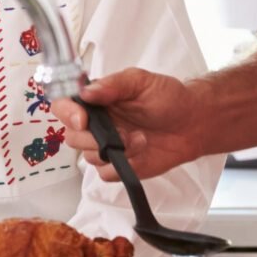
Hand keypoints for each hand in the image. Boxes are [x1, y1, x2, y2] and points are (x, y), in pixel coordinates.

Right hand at [57, 67, 204, 180]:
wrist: (192, 123)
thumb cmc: (168, 98)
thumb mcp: (141, 81)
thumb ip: (113, 85)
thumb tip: (86, 92)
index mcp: (96, 100)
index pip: (64, 106)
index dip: (67, 114)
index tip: (83, 119)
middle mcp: (96, 124)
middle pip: (72, 137)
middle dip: (92, 138)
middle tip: (120, 133)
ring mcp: (106, 147)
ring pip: (89, 157)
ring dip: (115, 150)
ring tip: (140, 139)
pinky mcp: (119, 166)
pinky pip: (105, 175)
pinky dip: (121, 167)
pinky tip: (140, 153)